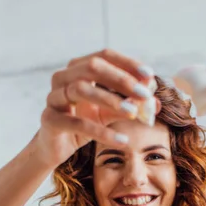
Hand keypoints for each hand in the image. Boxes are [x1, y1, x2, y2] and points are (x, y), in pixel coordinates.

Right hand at [35, 49, 156, 167]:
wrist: (56, 149)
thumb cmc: (82, 126)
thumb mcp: (108, 114)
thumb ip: (128, 105)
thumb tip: (155, 102)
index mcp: (77, 69)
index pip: (104, 56)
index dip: (127, 63)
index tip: (149, 75)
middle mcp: (62, 78)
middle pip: (92, 67)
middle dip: (121, 79)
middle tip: (144, 94)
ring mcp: (54, 97)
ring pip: (81, 89)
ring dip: (111, 100)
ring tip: (133, 113)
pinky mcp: (50, 120)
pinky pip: (78, 123)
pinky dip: (102, 132)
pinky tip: (122, 140)